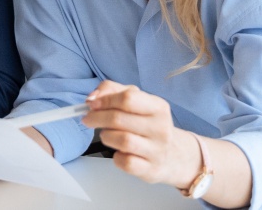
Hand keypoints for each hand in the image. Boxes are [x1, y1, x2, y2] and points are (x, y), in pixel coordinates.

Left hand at [81, 80, 200, 187]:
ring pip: (122, 140)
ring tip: (107, 135)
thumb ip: (113, 92)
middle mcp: (160, 128)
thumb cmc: (148, 126)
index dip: (105, 100)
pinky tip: (119, 152)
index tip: (92, 104)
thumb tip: (93, 98)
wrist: (173, 155)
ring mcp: (157, 150)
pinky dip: (116, 157)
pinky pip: (125, 162)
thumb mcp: (138, 102)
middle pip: (119, 119)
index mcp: (158, 107)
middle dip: (97, 118)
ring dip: (106, 136)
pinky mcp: (150, 169)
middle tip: (88, 119)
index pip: (128, 98)